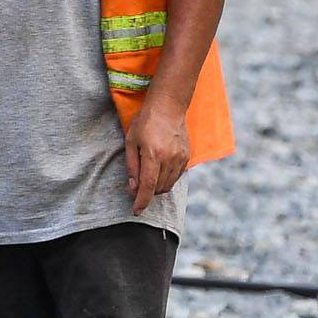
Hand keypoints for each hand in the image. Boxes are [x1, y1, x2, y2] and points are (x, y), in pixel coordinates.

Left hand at [126, 95, 191, 213]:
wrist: (169, 107)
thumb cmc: (145, 121)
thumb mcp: (131, 141)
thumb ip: (132, 165)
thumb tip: (133, 186)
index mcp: (153, 154)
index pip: (148, 186)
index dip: (142, 201)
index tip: (136, 211)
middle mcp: (169, 159)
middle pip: (159, 188)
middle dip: (146, 194)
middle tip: (133, 189)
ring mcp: (181, 159)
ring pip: (169, 185)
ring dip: (156, 189)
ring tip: (144, 180)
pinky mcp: (187, 157)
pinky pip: (176, 176)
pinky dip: (166, 180)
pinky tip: (157, 172)